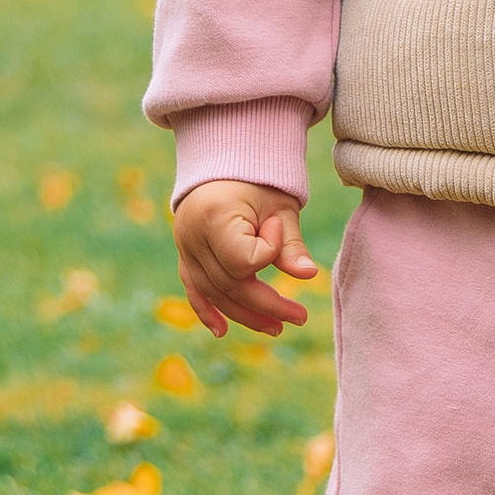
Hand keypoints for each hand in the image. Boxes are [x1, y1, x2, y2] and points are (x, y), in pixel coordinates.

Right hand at [174, 182, 319, 338]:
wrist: (226, 163)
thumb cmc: (258, 182)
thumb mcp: (279, 206)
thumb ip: (290, 243)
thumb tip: (309, 276)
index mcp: (214, 215)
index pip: (243, 259)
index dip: (268, 252)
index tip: (276, 226)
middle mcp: (192, 235)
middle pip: (230, 283)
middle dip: (266, 305)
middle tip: (299, 318)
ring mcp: (184, 247)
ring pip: (214, 292)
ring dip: (245, 314)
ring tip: (276, 328)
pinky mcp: (185, 255)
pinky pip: (194, 288)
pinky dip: (208, 310)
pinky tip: (223, 330)